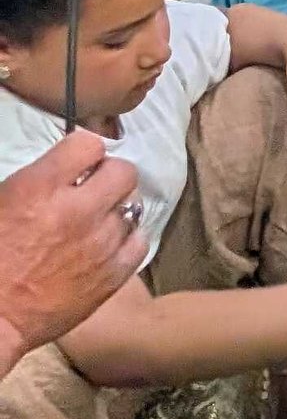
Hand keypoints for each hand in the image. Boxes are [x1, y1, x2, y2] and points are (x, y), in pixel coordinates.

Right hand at [0, 133, 147, 366]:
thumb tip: (63, 172)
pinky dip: (127, 240)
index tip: (80, 162)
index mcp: (40, 188)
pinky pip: (140, 242)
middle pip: (123, 171)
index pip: (88, 144)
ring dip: (117, 209)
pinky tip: (110, 245)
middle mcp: (77, 210)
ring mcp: (100, 243)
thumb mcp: (3, 203)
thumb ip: (38, 182)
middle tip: (95, 190)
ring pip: (134, 206)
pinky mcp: (113, 274)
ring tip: (99, 221)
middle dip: (109, 176)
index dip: (85, 151)